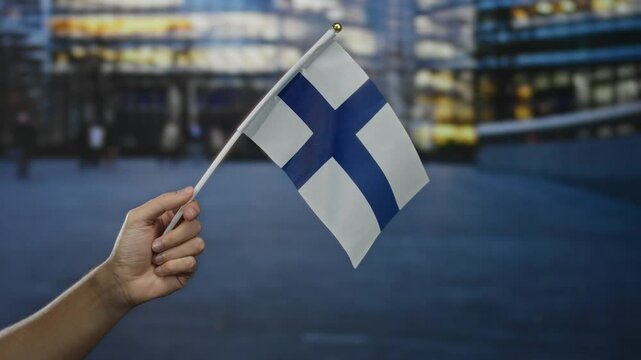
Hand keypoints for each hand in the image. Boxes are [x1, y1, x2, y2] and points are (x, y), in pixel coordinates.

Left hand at [103, 187, 204, 307]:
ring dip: (171, 253)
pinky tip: (159, 271)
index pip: (192, 207)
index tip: (186, 214)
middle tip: (154, 245)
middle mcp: (180, 234)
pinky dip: (171, 266)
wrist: (123, 280)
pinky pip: (192, 263)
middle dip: (173, 237)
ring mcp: (185, 252)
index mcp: (170, 219)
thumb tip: (190, 190)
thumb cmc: (128, 248)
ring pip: (197, 245)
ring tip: (155, 259)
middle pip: (196, 226)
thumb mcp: (139, 219)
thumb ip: (163, 202)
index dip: (193, 209)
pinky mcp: (187, 269)